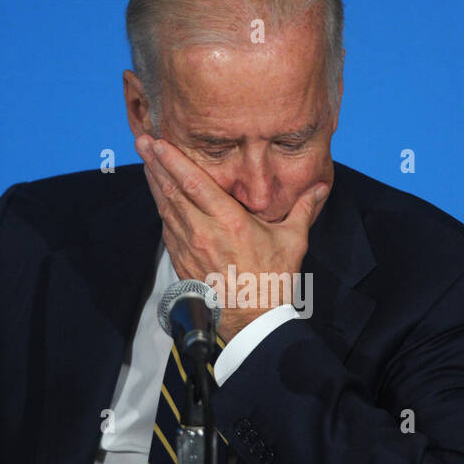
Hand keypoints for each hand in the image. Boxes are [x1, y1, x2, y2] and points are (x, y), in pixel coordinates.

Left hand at [136, 134, 327, 340]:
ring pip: (166, 208)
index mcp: (230, 222)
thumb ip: (303, 209)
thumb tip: (321, 187)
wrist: (252, 320)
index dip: (173, 160)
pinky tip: (158, 196)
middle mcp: (204, 232)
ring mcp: (189, 248)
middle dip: (156, 164)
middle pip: (172, 191)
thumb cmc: (272, 280)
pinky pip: (167, 229)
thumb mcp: (293, 241)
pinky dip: (161, 209)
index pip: (194, 183)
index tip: (159, 142)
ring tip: (146, 161)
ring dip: (154, 183)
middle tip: (143, 142)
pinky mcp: (182, 262)